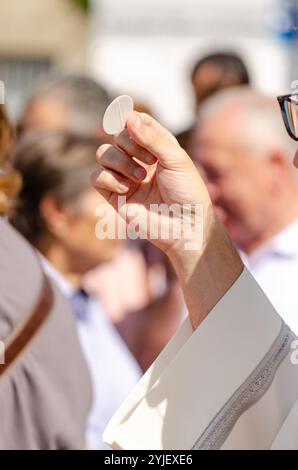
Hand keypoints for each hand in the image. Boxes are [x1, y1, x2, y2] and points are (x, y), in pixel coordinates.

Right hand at [92, 112, 210, 255]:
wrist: (184, 226)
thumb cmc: (186, 192)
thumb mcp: (175, 159)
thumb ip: (151, 137)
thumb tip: (128, 115)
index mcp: (157, 147)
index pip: (136, 123)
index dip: (130, 119)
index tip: (128, 120)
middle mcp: (139, 160)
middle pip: (117, 136)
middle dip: (130, 145)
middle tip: (149, 162)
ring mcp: (125, 178)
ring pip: (103, 154)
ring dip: (119, 162)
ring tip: (139, 178)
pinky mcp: (115, 196)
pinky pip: (96, 177)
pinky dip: (108, 179)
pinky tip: (126, 189)